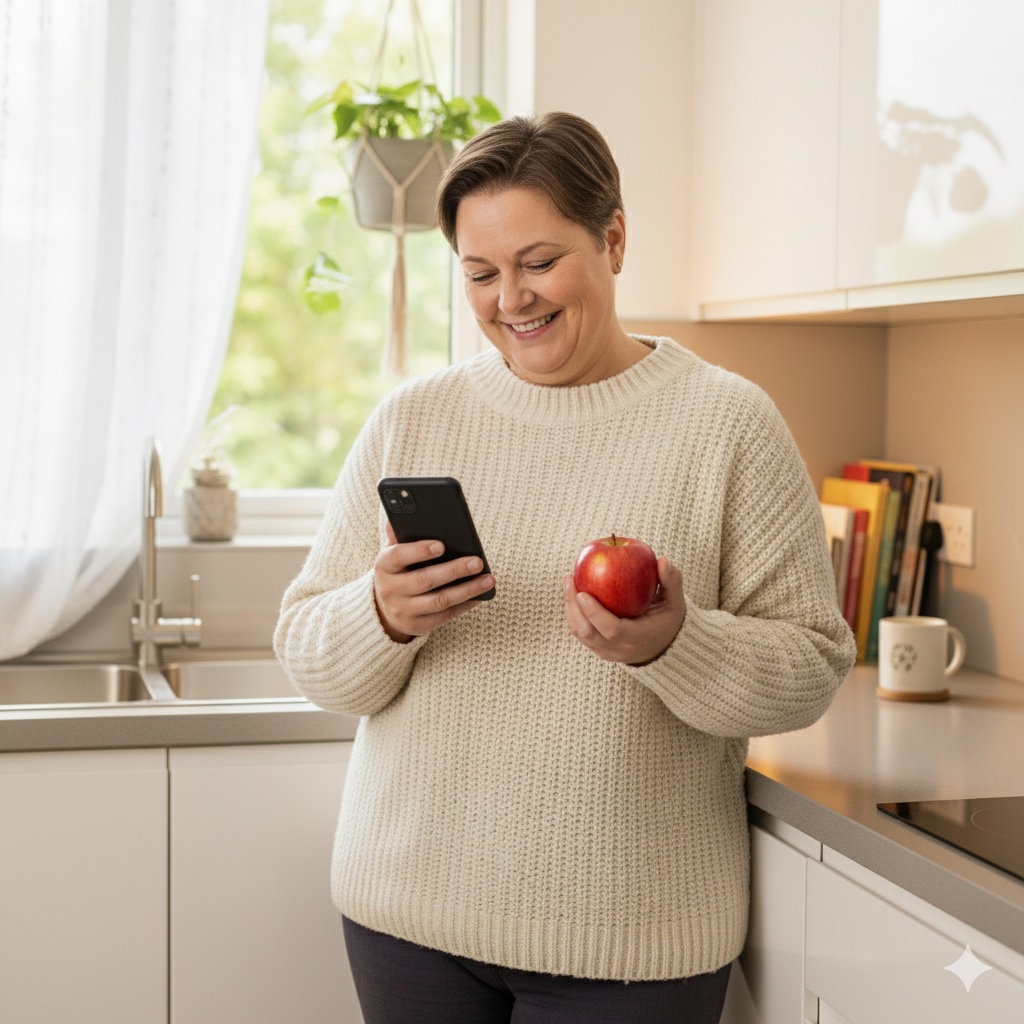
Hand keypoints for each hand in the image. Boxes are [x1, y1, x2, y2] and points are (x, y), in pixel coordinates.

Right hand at [374, 523, 494, 642]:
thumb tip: (403, 513)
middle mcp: (390, 590)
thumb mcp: (394, 553)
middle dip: (454, 570)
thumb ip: (400, 535)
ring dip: (467, 590)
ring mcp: (404, 611)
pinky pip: (446, 616)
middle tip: (477, 561)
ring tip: (488, 579)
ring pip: (440, 601)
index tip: (441, 545)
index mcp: (384, 566)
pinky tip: (481, 594)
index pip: (398, 556)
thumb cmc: (398, 571)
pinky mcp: (418, 626)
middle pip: (425, 580)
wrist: (385, 609)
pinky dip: (466, 604)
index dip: (419, 551)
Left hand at [563, 557, 685, 664]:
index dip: (595, 613)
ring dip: (570, 608)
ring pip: (580, 634)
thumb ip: (672, 581)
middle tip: (570, 579)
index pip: (612, 630)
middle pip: (589, 633)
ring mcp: (608, 653)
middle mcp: (621, 650)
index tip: (582, 592)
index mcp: (640, 639)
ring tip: (569, 581)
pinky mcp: (599, 650)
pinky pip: (580, 633)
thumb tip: (663, 560)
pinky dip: (573, 613)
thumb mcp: (675, 602)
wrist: (663, 646)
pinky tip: (572, 591)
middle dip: (574, 606)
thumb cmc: (668, 619)